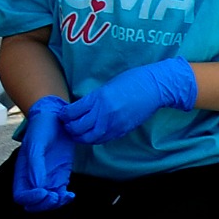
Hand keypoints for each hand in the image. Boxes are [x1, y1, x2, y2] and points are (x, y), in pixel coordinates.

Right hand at [13, 96, 75, 211]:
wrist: (56, 117)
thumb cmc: (41, 129)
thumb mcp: (36, 145)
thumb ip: (35, 165)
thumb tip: (37, 186)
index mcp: (23, 173)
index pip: (21, 196)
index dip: (30, 199)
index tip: (43, 192)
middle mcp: (33, 179)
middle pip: (34, 203)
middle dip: (43, 205)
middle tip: (54, 197)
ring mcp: (48, 178)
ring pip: (48, 201)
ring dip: (55, 204)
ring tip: (64, 196)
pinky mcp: (60, 176)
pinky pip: (60, 193)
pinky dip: (64, 198)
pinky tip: (70, 195)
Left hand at [56, 57, 196, 145]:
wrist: (156, 87)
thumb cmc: (134, 80)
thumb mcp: (109, 85)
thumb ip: (94, 98)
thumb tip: (81, 109)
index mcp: (99, 98)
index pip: (73, 112)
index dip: (64, 115)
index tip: (62, 114)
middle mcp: (104, 113)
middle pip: (77, 127)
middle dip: (69, 127)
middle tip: (66, 124)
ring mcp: (113, 124)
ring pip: (88, 137)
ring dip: (79, 136)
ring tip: (76, 132)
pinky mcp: (121, 130)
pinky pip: (101, 139)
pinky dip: (93, 138)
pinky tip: (91, 134)